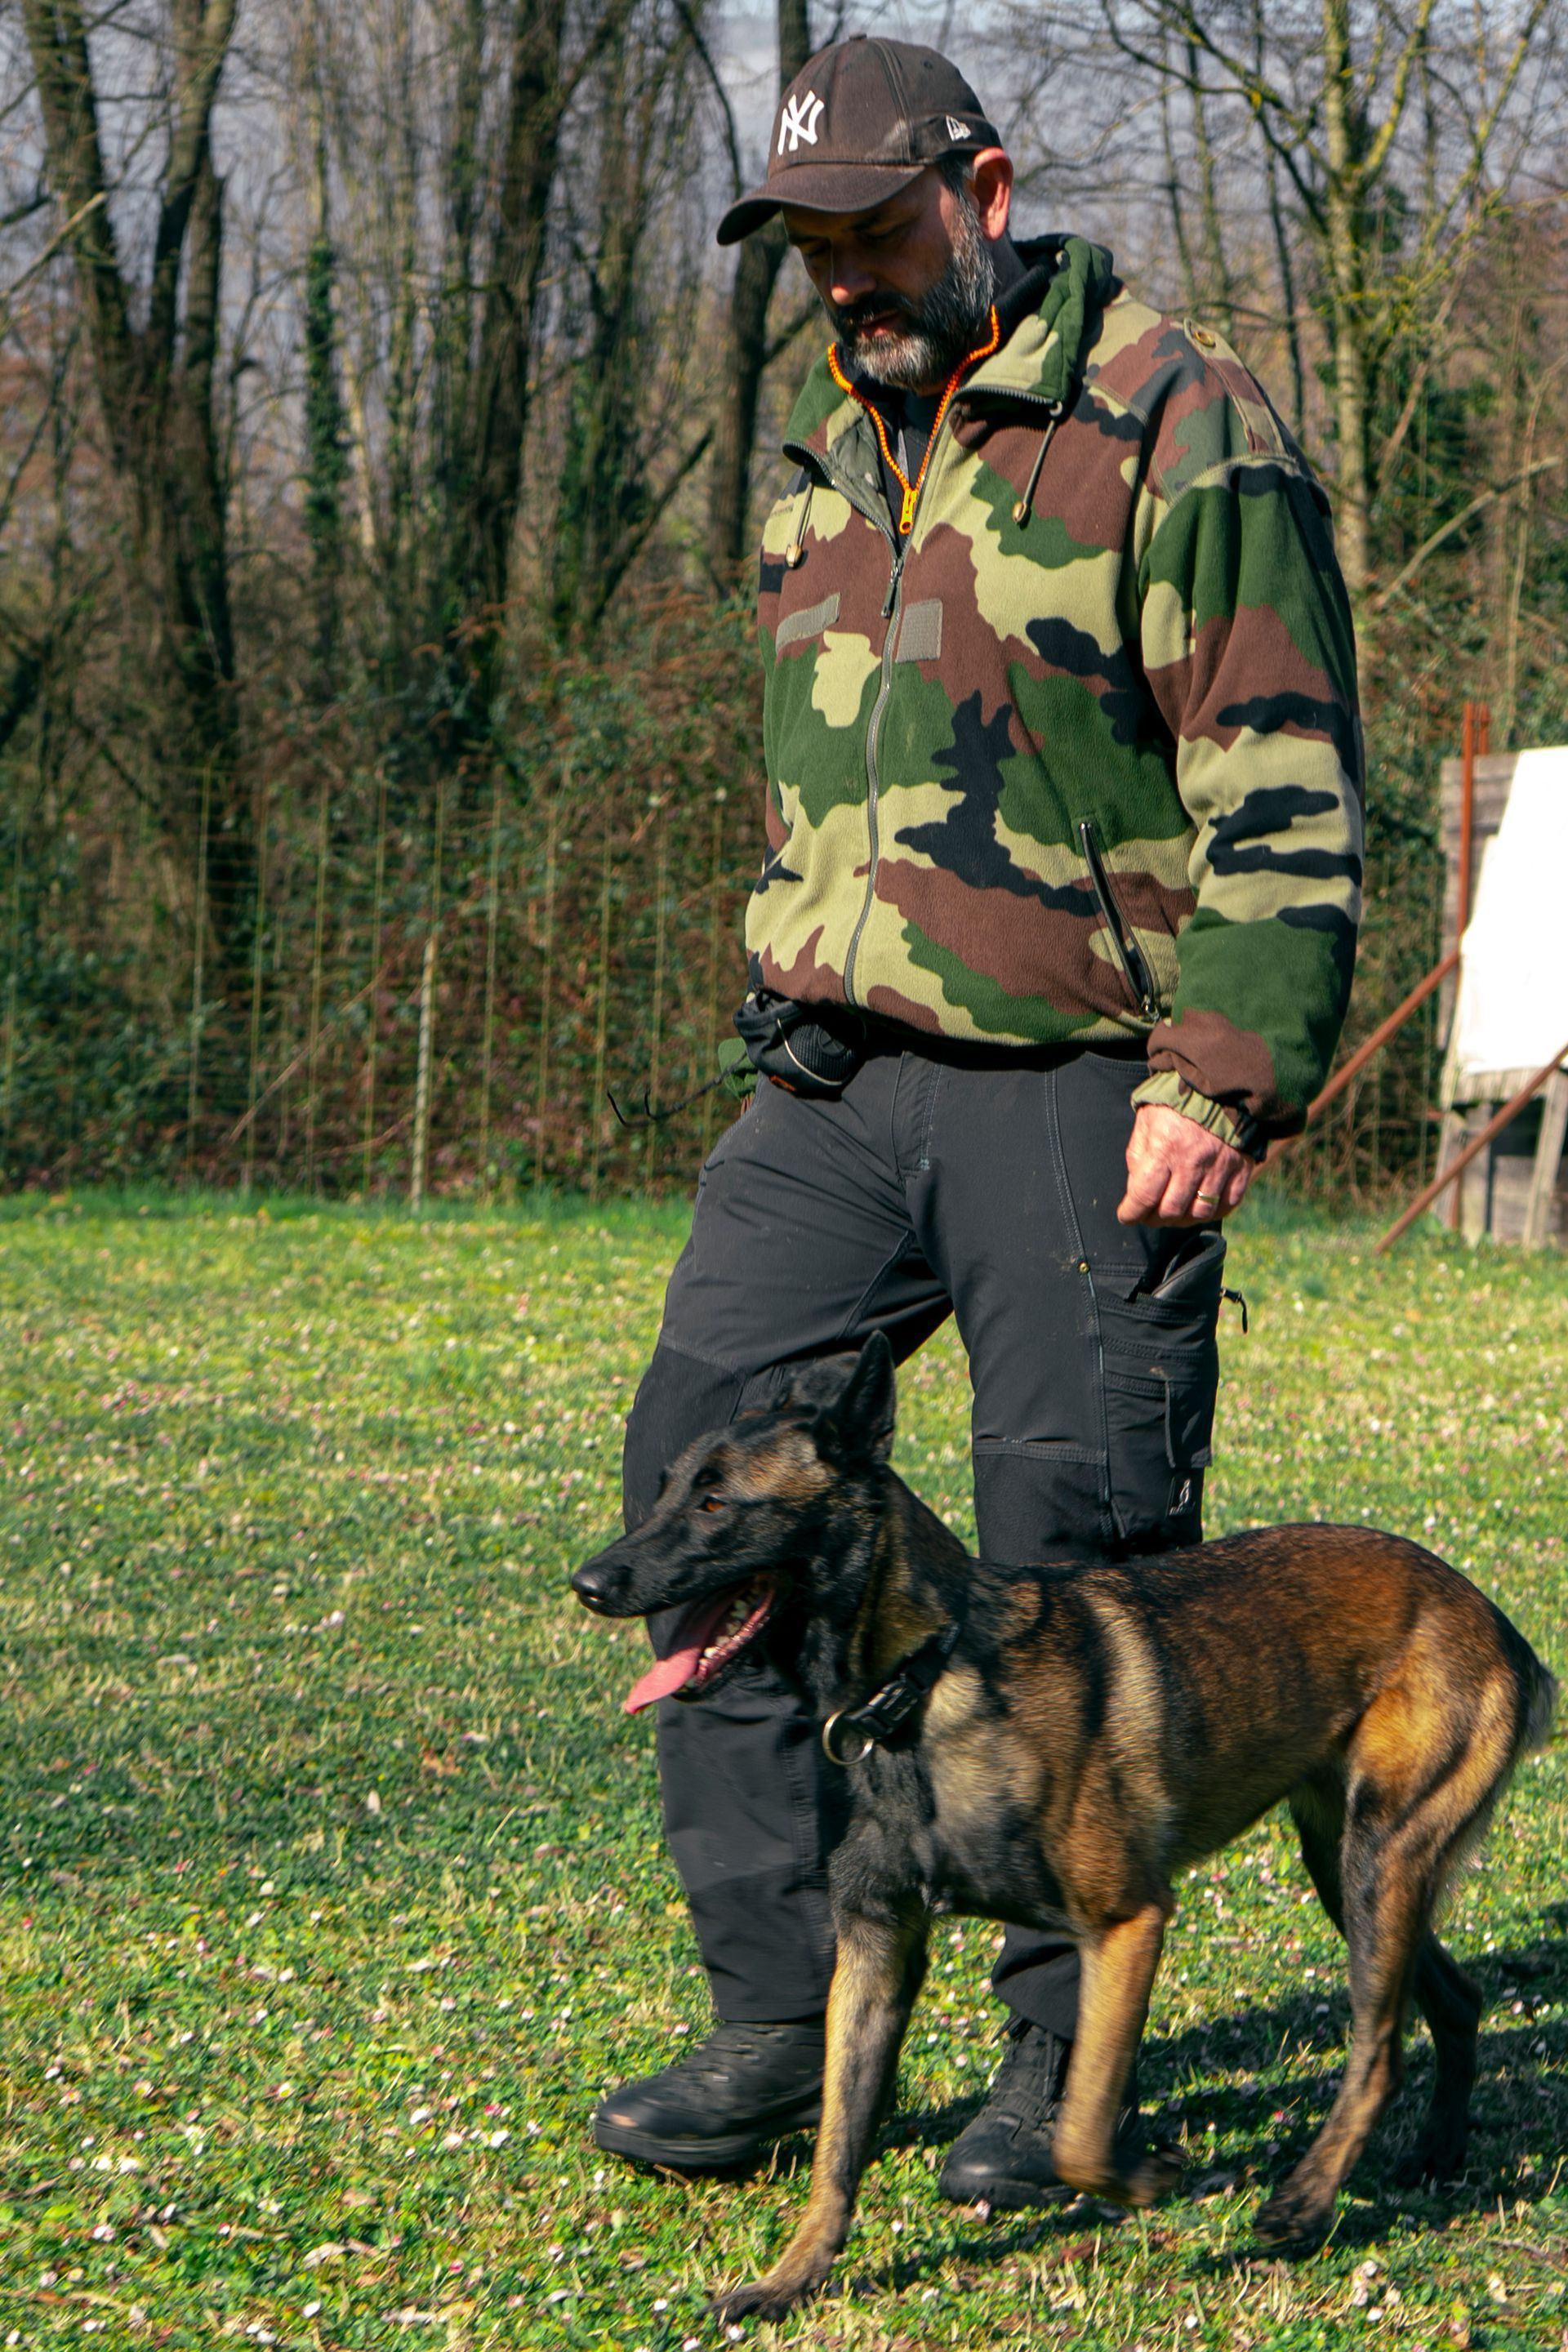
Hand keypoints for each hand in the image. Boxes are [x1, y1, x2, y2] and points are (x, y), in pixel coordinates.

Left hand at [1117, 1104, 1251, 1226]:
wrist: (1219, 1084)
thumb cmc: (1175, 1103)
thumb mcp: (1146, 1123)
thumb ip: (1138, 1157)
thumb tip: (1136, 1190)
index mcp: (1165, 1147)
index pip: (1144, 1196)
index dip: (1132, 1213)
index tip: (1127, 1216)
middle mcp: (1193, 1160)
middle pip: (1172, 1210)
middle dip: (1154, 1219)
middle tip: (1149, 1216)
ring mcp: (1220, 1166)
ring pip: (1200, 1212)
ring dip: (1182, 1220)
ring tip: (1173, 1215)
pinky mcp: (1241, 1167)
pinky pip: (1228, 1204)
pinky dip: (1213, 1213)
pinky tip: (1200, 1208)